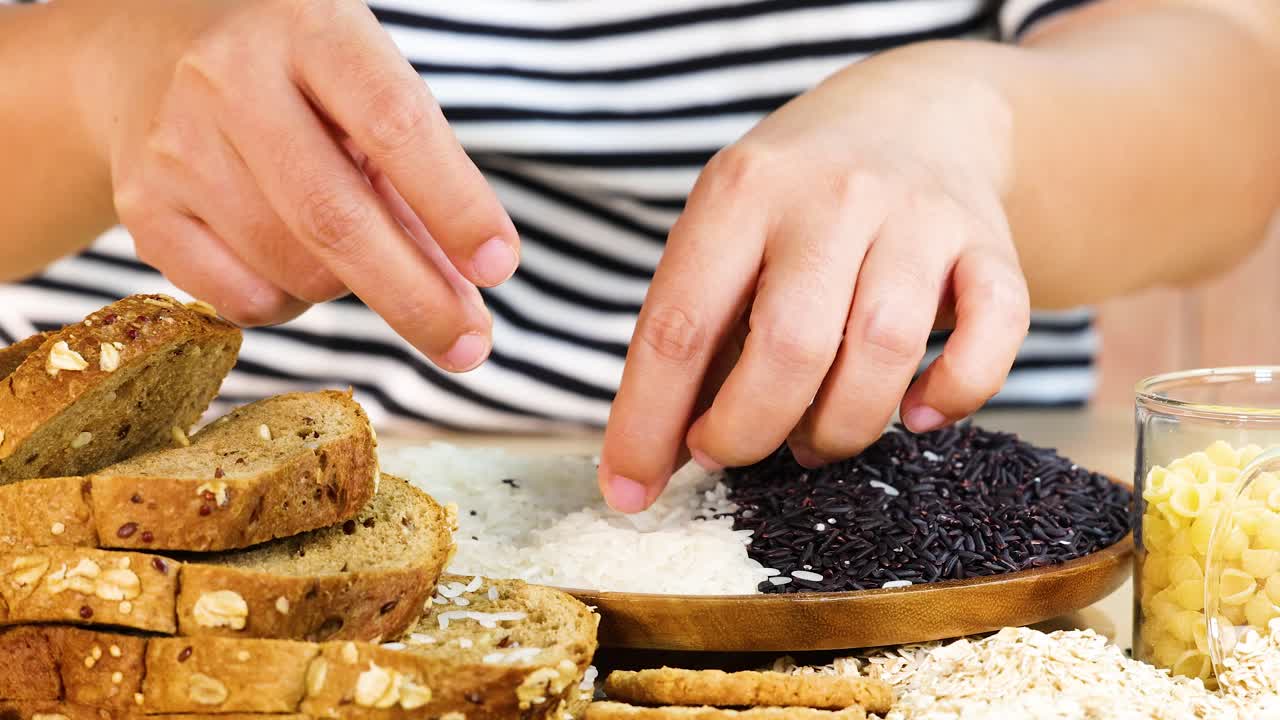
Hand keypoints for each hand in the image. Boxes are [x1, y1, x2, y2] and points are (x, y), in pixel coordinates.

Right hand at [79, 0, 516, 370]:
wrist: (147, 45)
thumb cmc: (297, 75)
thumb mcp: (366, 88)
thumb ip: (421, 185)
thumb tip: (468, 306)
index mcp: (310, 30)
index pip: (396, 125)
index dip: (455, 205)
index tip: (500, 267)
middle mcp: (231, 80)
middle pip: (336, 220)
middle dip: (417, 299)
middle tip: (471, 345)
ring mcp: (176, 145)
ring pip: (295, 271)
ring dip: (350, 289)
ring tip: (352, 247)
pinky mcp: (143, 206)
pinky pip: (243, 301)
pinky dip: (291, 302)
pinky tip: (290, 258)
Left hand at [600, 47, 1030, 510]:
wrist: (919, 111)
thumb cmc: (796, 201)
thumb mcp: (725, 231)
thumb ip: (693, 334)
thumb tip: (646, 460)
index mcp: (740, 191)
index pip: (679, 325)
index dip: (648, 423)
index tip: (629, 491)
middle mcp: (830, 196)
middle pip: (787, 348)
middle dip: (746, 433)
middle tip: (730, 452)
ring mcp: (917, 216)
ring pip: (882, 353)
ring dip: (839, 429)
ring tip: (811, 441)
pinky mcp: (989, 243)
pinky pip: (991, 336)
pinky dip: (953, 393)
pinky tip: (915, 413)